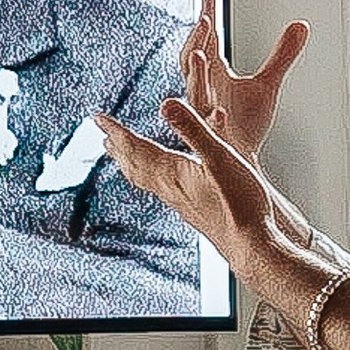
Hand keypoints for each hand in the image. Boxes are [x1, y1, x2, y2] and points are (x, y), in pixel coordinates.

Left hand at [91, 90, 337, 329]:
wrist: (251, 245)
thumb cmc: (239, 203)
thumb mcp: (219, 156)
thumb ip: (193, 129)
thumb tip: (167, 104)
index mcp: (172, 171)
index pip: (135, 147)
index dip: (116, 130)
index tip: (97, 118)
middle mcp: (169, 187)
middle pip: (134, 164)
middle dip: (118, 146)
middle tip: (102, 134)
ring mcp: (178, 201)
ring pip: (144, 179)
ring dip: (130, 164)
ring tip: (121, 156)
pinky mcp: (190, 210)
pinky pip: (159, 189)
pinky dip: (149, 178)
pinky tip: (161, 181)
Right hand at [180, 0, 308, 158]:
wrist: (240, 159)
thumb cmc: (245, 122)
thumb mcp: (268, 84)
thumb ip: (282, 55)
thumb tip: (301, 25)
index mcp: (214, 74)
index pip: (208, 38)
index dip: (207, 13)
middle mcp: (205, 90)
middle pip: (195, 60)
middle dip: (199, 40)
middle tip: (207, 19)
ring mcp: (207, 113)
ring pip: (197, 91)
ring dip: (197, 74)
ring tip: (202, 56)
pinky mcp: (214, 137)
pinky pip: (211, 127)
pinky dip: (215, 119)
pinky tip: (222, 112)